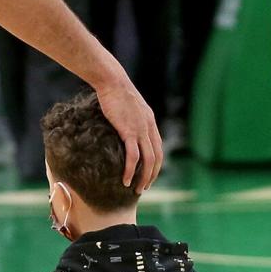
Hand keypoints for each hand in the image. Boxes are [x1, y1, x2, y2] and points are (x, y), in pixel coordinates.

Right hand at [95, 68, 162, 190]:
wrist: (112, 82)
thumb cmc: (115, 92)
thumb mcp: (128, 107)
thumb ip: (130, 118)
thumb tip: (123, 125)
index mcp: (150, 123)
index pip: (158, 149)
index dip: (155, 165)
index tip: (148, 176)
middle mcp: (149, 128)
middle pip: (157, 158)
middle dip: (152, 176)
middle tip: (144, 188)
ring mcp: (140, 130)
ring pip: (148, 160)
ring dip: (143, 177)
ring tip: (137, 189)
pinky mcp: (129, 131)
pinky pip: (133, 156)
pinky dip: (131, 170)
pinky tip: (125, 180)